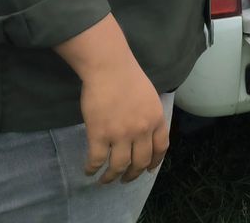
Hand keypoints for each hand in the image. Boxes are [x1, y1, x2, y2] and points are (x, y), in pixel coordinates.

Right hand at [80, 58, 169, 183]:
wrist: (109, 68)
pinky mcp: (99, 134)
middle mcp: (141, 130)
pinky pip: (96, 159)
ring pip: (118, 166)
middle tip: (125, 179)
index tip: (148, 169)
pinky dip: (92, 168)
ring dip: (111, 177)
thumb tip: (146, 132)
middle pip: (140, 162)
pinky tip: (89, 171)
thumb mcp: (149, 97)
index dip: (154, 162)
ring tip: (105, 180)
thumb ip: (150, 116)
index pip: (161, 148)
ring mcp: (120, 134)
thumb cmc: (129, 77)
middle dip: (133, 175)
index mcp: (156, 119)